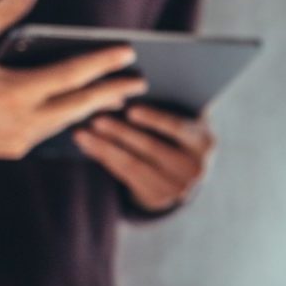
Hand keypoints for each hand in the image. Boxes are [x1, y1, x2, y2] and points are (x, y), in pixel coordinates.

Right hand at [0, 0, 147, 159]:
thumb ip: (4, 10)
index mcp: (16, 91)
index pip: (73, 75)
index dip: (103, 63)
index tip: (129, 53)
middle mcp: (24, 121)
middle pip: (82, 105)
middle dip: (114, 92)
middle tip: (141, 80)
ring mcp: (21, 140)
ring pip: (69, 122)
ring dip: (96, 108)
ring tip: (119, 96)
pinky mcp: (15, 150)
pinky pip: (52, 132)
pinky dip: (71, 119)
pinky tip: (85, 110)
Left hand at [74, 103, 215, 211]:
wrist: (185, 172)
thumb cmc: (178, 131)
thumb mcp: (185, 118)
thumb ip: (173, 103)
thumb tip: (132, 86)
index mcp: (204, 142)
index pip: (179, 128)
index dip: (155, 119)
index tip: (131, 110)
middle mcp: (195, 168)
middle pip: (151, 148)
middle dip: (121, 133)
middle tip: (95, 119)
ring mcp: (177, 188)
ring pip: (134, 164)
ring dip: (104, 147)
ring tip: (82, 133)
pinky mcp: (158, 199)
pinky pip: (125, 176)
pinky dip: (104, 159)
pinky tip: (87, 146)